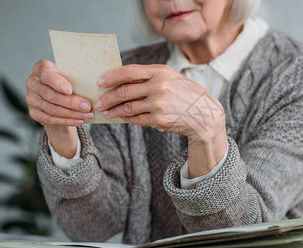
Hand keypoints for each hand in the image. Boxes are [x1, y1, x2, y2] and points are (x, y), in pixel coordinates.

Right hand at [25, 60, 93, 157]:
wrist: (57, 96)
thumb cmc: (67, 81)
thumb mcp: (70, 75)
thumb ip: (76, 77)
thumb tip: (96, 83)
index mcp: (41, 69)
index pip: (46, 74)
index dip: (57, 83)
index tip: (70, 90)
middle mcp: (32, 83)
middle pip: (51, 95)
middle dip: (71, 102)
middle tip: (88, 106)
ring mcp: (31, 99)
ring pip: (52, 109)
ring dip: (72, 114)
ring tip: (88, 114)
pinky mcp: (34, 113)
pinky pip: (51, 119)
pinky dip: (67, 121)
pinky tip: (79, 121)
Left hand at [96, 64, 225, 142]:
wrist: (204, 115)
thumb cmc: (185, 94)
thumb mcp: (171, 78)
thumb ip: (150, 77)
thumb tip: (122, 80)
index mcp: (161, 72)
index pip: (129, 71)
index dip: (111, 76)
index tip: (100, 82)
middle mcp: (159, 86)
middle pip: (124, 91)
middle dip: (108, 97)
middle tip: (98, 102)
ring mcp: (159, 104)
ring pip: (127, 107)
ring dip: (113, 111)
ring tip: (105, 112)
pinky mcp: (159, 120)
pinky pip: (136, 119)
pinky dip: (126, 119)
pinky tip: (121, 118)